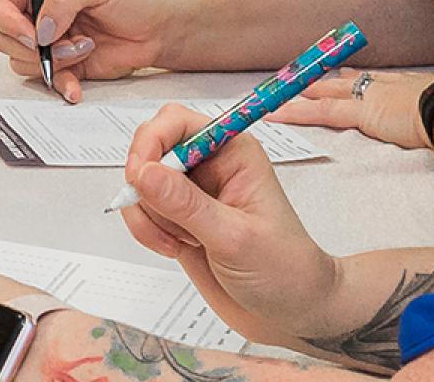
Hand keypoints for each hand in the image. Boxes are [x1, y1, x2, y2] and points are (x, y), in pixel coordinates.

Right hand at [0, 0, 182, 102]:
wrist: (161, 26)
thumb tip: (41, 29)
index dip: (6, 20)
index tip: (32, 33)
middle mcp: (37, 11)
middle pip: (3, 36)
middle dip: (33, 46)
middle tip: (66, 42)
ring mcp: (48, 40)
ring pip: (20, 61)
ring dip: (52, 62)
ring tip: (86, 48)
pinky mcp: (63, 65)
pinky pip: (44, 81)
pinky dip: (59, 84)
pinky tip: (76, 85)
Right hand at [119, 104, 342, 346]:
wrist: (292, 310)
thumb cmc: (283, 269)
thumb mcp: (234, 237)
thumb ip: (186, 204)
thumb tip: (144, 172)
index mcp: (233, 151)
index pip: (176, 121)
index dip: (152, 142)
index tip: (141, 176)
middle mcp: (210, 164)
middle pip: (152, 148)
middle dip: (145, 183)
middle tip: (162, 217)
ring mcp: (192, 192)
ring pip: (142, 182)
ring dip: (148, 214)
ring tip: (182, 242)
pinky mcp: (179, 218)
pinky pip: (143, 209)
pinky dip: (146, 230)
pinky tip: (175, 248)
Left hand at [265, 66, 433, 149]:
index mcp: (402, 85)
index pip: (368, 79)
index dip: (348, 79)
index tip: (337, 75)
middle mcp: (381, 85)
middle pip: (339, 81)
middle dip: (315, 81)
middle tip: (294, 79)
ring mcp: (368, 96)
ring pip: (323, 93)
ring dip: (298, 95)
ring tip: (273, 96)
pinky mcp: (360, 113)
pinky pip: (321, 112)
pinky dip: (297, 113)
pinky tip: (276, 115)